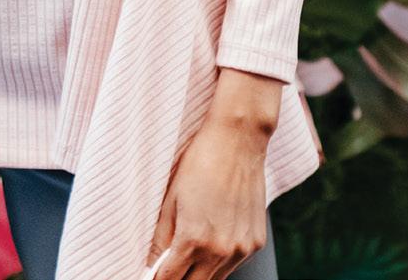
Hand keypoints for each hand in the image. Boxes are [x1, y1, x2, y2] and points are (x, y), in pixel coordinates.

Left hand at [147, 116, 271, 279]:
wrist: (238, 141)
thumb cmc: (201, 163)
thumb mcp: (171, 200)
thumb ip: (160, 238)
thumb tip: (152, 264)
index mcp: (194, 239)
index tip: (151, 277)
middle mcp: (221, 250)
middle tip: (168, 268)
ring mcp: (242, 249)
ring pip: (216, 279)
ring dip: (200, 273)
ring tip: (189, 254)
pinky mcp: (256, 242)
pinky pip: (233, 264)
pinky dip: (219, 261)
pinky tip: (211, 242)